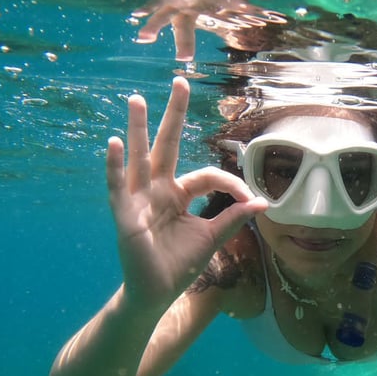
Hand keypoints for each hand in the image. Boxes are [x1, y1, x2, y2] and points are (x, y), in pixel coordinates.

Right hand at [106, 76, 267, 307]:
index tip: (250, 199)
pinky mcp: (124, 215)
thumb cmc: (179, 265)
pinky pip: (117, 186)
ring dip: (138, 129)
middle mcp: (157, 190)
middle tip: (180, 81)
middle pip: (167, 146)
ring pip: (140, 158)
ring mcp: (139, 200)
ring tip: (137, 100)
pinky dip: (114, 166)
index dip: (229, 183)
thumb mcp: (212, 238)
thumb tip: (262, 202)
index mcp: (178, 195)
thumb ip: (233, 218)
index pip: (205, 175)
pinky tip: (114, 143)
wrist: (156, 293)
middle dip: (173, 115)